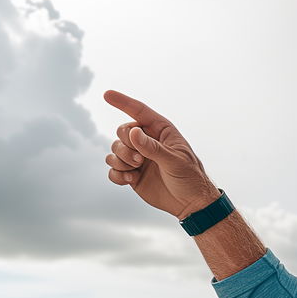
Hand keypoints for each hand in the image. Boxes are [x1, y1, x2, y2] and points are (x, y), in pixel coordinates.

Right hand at [104, 89, 220, 219]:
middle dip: (125, 145)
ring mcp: (138, 158)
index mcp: (161, 131)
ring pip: (114, 150)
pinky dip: (117, 174)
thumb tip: (133, 132)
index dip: (122, 102)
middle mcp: (147, 141)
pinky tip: (130, 180)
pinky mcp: (132, 174)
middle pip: (122, 132)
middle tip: (140, 160)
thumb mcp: (174, 161)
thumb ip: (153, 147)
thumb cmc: (190, 178)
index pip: (139, 111)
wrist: (190, 203)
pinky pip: (113, 169)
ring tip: (135, 171)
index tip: (106, 94)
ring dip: (120, 160)